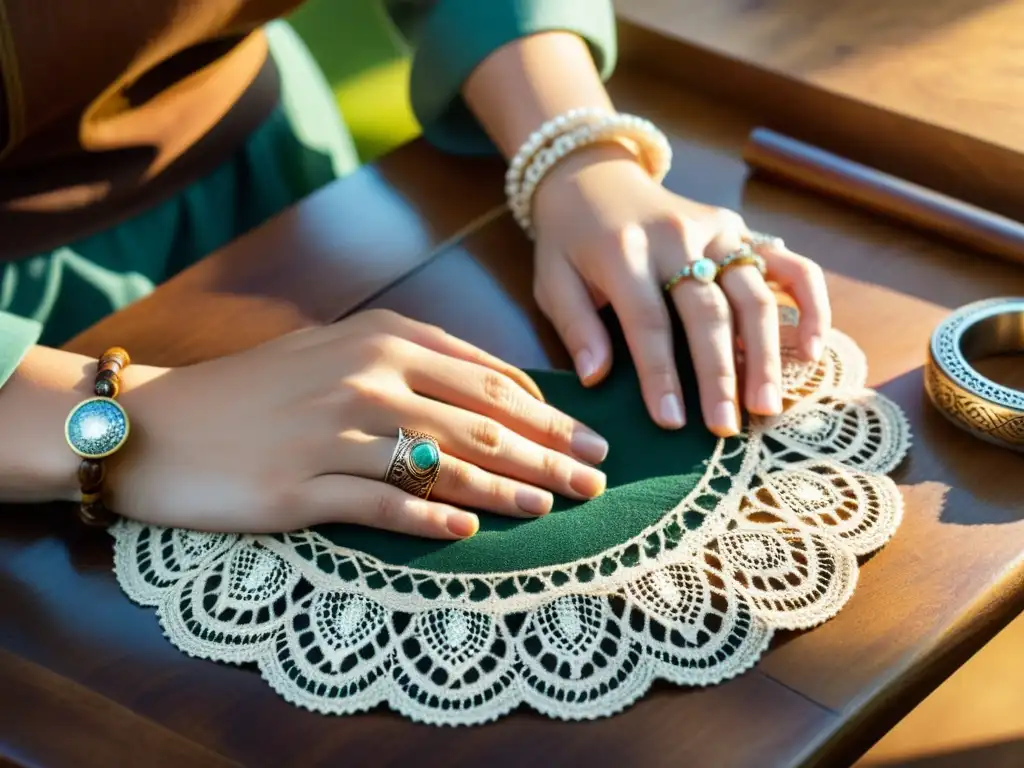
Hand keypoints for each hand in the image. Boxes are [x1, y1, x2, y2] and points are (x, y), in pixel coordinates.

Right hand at [112, 310, 607, 537]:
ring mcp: (335, 433)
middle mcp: (367, 378)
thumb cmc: (255, 386)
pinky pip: (384, 505)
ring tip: (555, 508)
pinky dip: (433, 519)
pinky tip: (472, 532)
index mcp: (383, 338)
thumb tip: (492, 389)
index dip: (546, 413)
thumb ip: (411, 357)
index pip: (489, 378)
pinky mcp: (302, 489)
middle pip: (483, 421)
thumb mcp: (334, 347)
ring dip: (510, 489)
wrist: (157, 423)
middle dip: (549, 453)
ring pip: (447, 463)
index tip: (585, 439)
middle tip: (597, 479)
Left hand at [530, 145, 830, 435]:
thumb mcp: (552, 279)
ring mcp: (716, 231)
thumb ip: (575, 326)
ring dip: (766, 354)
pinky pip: (789, 266)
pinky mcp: (741, 230)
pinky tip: (812, 349)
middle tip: (726, 428)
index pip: (650, 323)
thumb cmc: (570, 242)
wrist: (593, 178)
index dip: (662, 376)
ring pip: (755, 295)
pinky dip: (811, 304)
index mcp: (624, 252)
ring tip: (767, 406)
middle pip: (709, 313)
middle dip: (720, 376)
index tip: (671, 423)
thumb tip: (596, 377)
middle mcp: (677, 238)